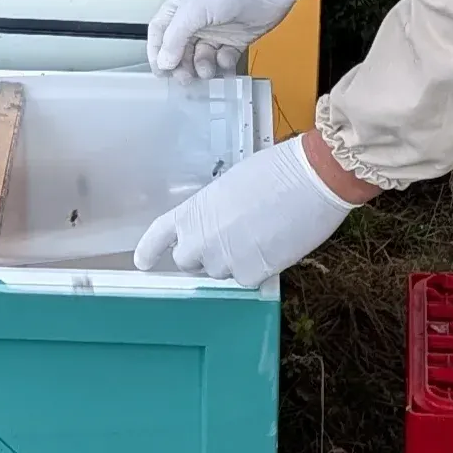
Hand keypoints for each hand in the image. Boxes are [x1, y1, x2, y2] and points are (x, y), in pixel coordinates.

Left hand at [133, 135, 359, 286]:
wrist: (310, 180)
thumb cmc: (276, 172)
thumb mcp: (231, 187)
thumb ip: (215, 212)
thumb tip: (222, 227)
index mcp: (193, 210)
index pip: (159, 235)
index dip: (149, 250)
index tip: (143, 263)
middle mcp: (200, 239)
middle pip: (188, 262)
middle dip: (204, 255)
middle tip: (230, 239)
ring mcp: (224, 260)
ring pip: (220, 273)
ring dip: (234, 260)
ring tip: (260, 235)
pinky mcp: (250, 275)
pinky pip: (247, 280)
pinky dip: (259, 268)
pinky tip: (274, 245)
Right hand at [147, 0, 313, 77]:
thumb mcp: (193, 10)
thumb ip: (175, 39)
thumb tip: (163, 63)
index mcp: (179, 8)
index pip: (160, 34)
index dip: (157, 53)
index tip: (161, 73)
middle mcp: (195, 20)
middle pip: (180, 50)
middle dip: (181, 65)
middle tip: (185, 78)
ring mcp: (216, 30)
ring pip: (201, 57)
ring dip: (202, 67)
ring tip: (207, 71)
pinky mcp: (237, 39)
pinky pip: (224, 59)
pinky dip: (223, 65)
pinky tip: (225, 63)